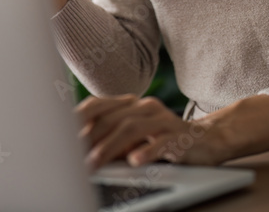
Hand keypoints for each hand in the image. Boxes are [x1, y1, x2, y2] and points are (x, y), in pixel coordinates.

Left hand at [76, 94, 226, 170]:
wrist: (207, 140)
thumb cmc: (164, 141)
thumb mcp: (135, 139)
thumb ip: (112, 139)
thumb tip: (81, 151)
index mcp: (132, 105)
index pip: (99, 105)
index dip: (80, 119)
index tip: (62, 137)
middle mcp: (145, 107)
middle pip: (112, 119)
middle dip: (90, 138)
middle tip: (73, 158)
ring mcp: (163, 119)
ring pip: (132, 128)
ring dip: (110, 147)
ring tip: (95, 163)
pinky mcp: (179, 135)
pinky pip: (161, 141)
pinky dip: (147, 150)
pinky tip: (134, 160)